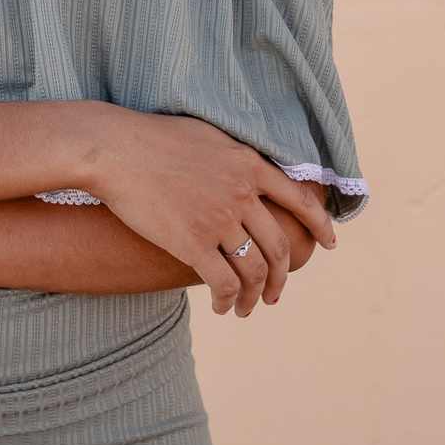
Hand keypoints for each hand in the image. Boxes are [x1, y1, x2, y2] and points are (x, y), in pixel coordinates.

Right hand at [86, 114, 334, 315]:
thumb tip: (251, 169)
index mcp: (249, 164)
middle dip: (282, 278)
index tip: (330, 245)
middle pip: (279, 247)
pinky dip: (228, 301)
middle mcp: (241, 192)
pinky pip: (224, 283)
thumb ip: (236, 156)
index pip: (301, 200)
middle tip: (274, 294)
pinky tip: (222, 307)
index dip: (321, 226)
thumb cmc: (153, 139)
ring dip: (255, 296)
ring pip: (254, 271)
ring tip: (247, 308)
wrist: (114, 149)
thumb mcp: (208, 136)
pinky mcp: (192, 242)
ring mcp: (219, 219)